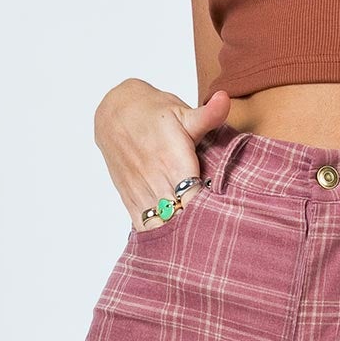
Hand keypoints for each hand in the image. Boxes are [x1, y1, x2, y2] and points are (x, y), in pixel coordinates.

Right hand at [94, 79, 232, 230]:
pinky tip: (175, 238)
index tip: (225, 219)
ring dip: (180, 235)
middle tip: (216, 236)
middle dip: (200, 229)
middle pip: (182, 220)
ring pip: (164, 228)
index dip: (211, 214)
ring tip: (198, 241)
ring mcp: (142, 194)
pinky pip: (146, 228)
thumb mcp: (181, 112)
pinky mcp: (131, 200)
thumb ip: (207, 115)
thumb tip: (225, 99)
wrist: (113, 113)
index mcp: (174, 164)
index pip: (196, 201)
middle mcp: (157, 182)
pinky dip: (160, 235)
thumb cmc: (153, 113)